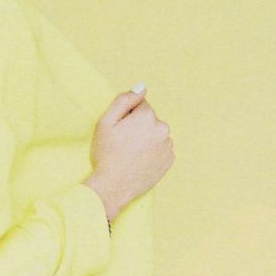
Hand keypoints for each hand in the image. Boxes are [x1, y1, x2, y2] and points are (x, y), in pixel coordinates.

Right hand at [84, 84, 175, 222]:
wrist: (113, 187)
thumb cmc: (107, 154)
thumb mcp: (106, 122)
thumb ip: (124, 100)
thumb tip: (142, 87)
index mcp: (147, 116)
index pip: (141, 105)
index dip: (128, 116)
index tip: (120, 130)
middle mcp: (162, 128)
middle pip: (150, 119)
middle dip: (139, 127)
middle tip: (124, 144)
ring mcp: (168, 145)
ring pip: (157, 134)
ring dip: (147, 139)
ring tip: (132, 154)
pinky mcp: (170, 160)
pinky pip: (162, 149)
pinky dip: (153, 152)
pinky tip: (140, 161)